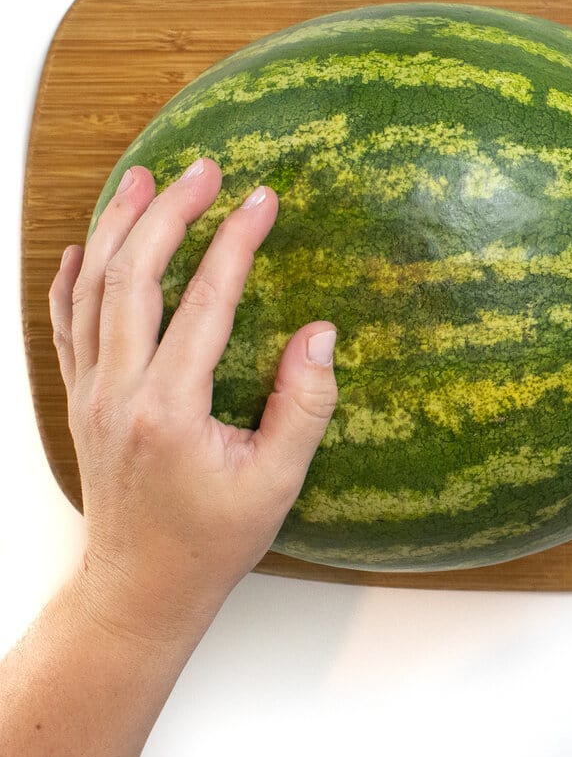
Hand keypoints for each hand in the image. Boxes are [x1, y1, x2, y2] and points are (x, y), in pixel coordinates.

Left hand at [49, 158, 338, 638]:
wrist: (139, 587)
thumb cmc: (211, 540)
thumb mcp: (277, 482)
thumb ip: (304, 404)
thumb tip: (321, 333)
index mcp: (171, 408)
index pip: (206, 300)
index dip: (235, 241)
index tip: (262, 199)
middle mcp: (118, 391)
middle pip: (135, 275)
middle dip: (170, 212)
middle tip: (205, 169)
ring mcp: (90, 393)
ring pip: (92, 289)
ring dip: (116, 227)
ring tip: (143, 178)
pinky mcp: (81, 399)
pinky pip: (66, 323)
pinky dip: (72, 277)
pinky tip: (81, 246)